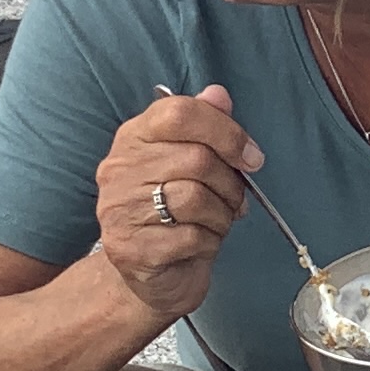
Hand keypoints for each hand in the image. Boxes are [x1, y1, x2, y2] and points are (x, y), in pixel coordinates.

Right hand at [94, 84, 259, 325]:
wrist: (150, 276)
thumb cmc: (176, 215)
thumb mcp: (192, 165)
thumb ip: (205, 127)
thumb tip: (218, 95)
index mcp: (134, 138)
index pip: (179, 113)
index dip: (225, 131)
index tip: (251, 156)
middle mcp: (118, 169)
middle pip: (196, 158)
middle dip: (230, 183)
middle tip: (234, 200)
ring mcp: (119, 210)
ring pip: (195, 198)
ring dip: (222, 214)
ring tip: (217, 222)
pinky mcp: (130, 249)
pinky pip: (192, 237)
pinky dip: (211, 241)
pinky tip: (202, 244)